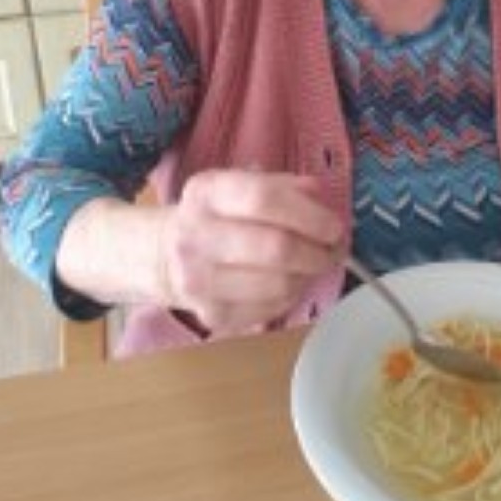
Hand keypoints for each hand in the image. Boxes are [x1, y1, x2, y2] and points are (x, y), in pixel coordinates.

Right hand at [155, 169, 344, 335]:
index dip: (309, 215)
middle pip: (276, 248)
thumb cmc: (217, 216)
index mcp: (207, 193)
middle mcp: (196, 235)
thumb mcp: (241, 186)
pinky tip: (287, 282)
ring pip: (278, 285)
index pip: (264, 200)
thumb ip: (283, 187)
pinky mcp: (211, 314)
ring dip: (308, 276)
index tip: (334, 226)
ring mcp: (199, 280)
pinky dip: (291, 296)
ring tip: (311, 265)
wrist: (165, 255)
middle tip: (334, 251)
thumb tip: (320, 199)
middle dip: (318, 252)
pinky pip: (271, 309)